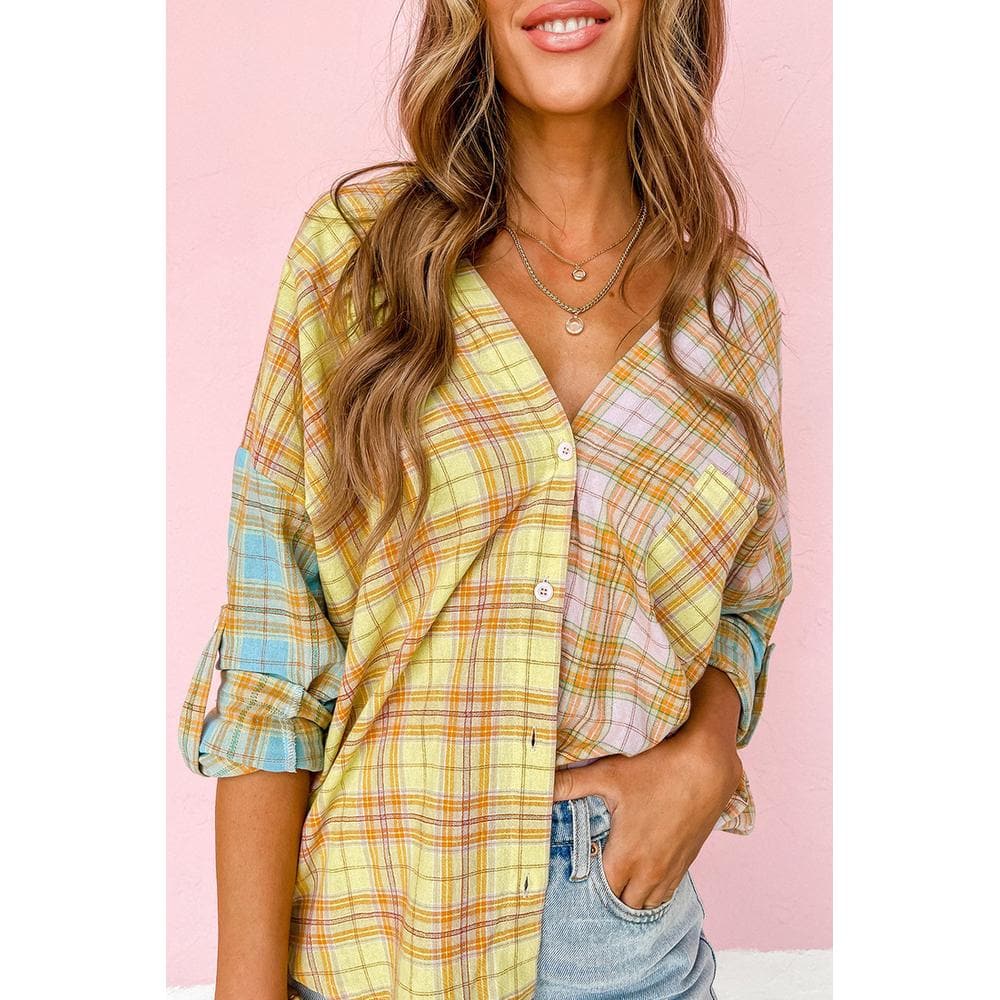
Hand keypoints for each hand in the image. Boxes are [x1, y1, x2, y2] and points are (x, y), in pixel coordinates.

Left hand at [551, 667, 743, 909]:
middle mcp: (651, 871)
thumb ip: (571, 783)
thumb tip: (538, 784)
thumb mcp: (609, 773)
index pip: (602, 893)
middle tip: (593, 877)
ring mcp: (672, 869)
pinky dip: (653, 892)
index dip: (588, 887)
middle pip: (624, 904)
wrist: (708, 765)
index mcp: (627, 857)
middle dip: (609, 896)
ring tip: (616, 880)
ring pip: (648, 904)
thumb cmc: (657, 768)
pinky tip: (643, 875)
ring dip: (632, 897)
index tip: (576, 877)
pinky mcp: (688, 861)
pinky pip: (668, 893)